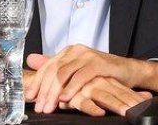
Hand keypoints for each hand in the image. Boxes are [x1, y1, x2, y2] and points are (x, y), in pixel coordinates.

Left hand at [25, 45, 157, 113]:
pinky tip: (65, 99)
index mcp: (68, 52)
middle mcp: (76, 51)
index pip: (46, 67)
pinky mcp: (98, 63)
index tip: (29, 98)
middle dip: (43, 92)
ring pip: (63, 74)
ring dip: (53, 93)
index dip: (36, 83)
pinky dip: (70, 88)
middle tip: (40, 107)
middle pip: (52, 71)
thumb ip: (55, 67)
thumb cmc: (102, 73)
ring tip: (49, 107)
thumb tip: (30, 60)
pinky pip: (80, 76)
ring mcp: (87, 55)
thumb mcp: (76, 71)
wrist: (128, 71)